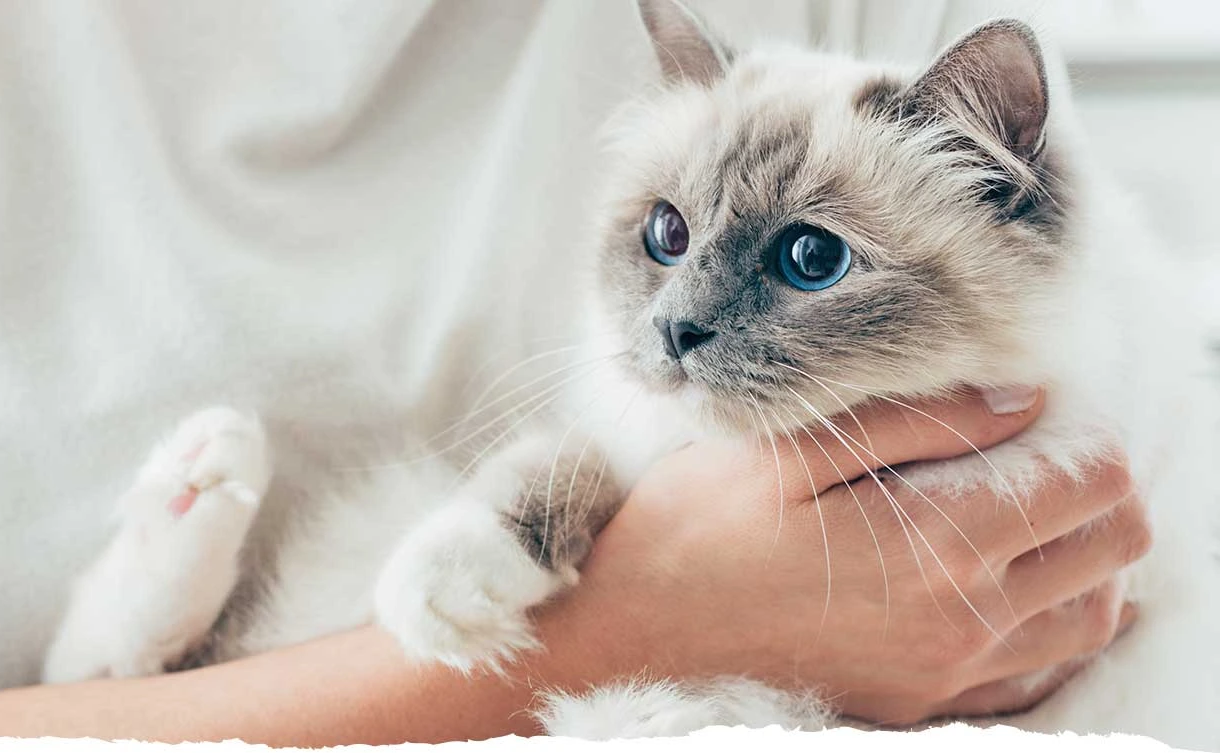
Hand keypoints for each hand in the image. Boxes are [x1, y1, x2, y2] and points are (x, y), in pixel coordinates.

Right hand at [533, 387, 1148, 725]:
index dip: (1076, 431)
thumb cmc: (688, 534)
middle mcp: (962, 618)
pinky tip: (997, 586)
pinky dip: (1046, 624)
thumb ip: (913, 421)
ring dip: (1078, 559)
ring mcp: (946, 671)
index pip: (1090, 481)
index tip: (1027, 412)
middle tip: (1030, 456)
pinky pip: (1038, 673)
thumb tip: (1019, 398)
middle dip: (1091, 489)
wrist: (624, 641)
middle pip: (1111, 546)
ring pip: (1090, 615)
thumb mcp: (785, 451)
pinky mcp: (921, 703)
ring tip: (1018, 517)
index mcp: (936, 543)